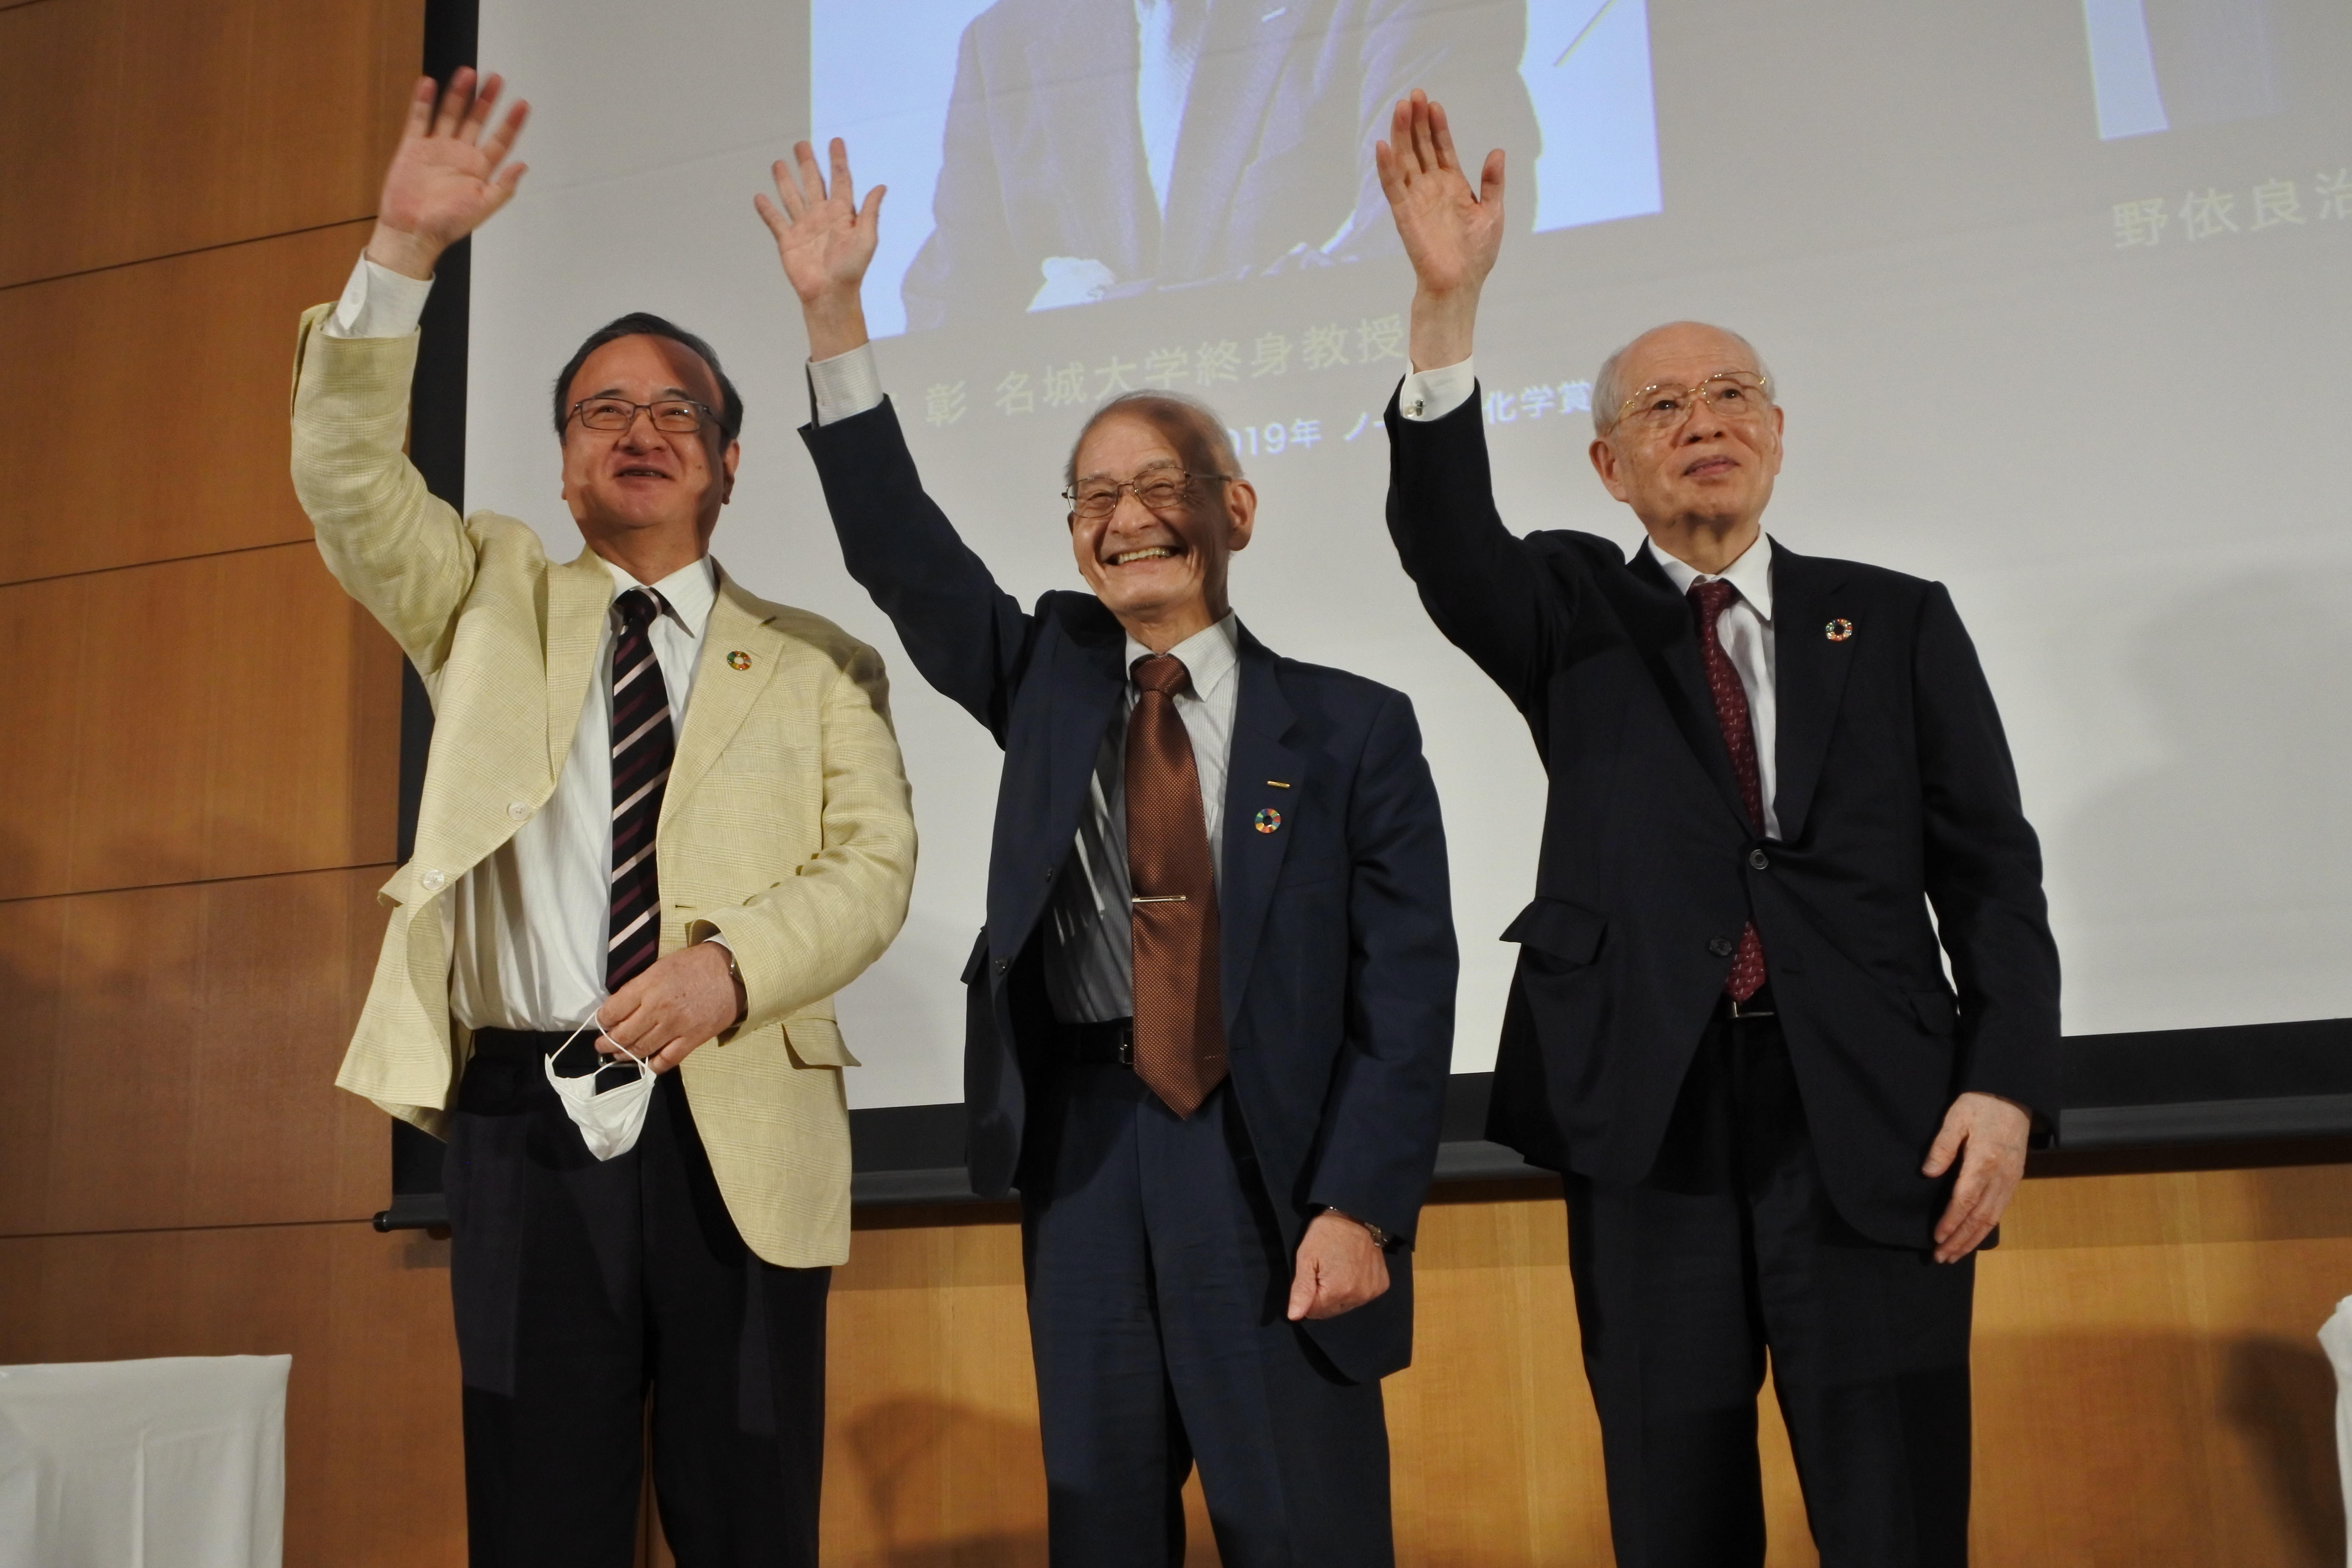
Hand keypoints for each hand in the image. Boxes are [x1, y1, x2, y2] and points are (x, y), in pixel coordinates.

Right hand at [366, 69, 528, 280]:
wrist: (414, 231)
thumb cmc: (448, 224)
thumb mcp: (483, 207)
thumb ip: (503, 186)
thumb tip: (523, 166)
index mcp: (479, 169)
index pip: (500, 140)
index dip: (511, 122)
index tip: (522, 104)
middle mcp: (459, 154)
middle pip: (476, 120)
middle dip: (486, 100)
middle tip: (496, 79)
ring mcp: (436, 148)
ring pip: (450, 114)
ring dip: (458, 94)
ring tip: (468, 73)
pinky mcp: (413, 147)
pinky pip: (419, 119)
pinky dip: (423, 102)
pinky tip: (429, 84)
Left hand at [594, 942, 744, 1073]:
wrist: (732, 971)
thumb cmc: (694, 964)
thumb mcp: (660, 966)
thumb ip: (639, 987)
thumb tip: (620, 1007)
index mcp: (648, 985)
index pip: (613, 1010)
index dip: (602, 1020)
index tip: (601, 1023)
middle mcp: (658, 1008)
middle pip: (623, 1034)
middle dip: (607, 1042)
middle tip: (602, 1045)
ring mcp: (676, 1025)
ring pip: (641, 1048)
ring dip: (625, 1054)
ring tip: (618, 1055)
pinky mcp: (693, 1038)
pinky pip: (667, 1059)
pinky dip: (653, 1066)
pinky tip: (646, 1064)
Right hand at [754, 138, 883, 360]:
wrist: (830, 294)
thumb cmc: (851, 270)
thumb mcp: (867, 239)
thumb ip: (871, 212)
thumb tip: (881, 187)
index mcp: (842, 214)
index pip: (840, 180)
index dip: (838, 161)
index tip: (836, 141)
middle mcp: (821, 216)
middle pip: (813, 182)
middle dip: (807, 163)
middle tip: (802, 144)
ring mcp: (803, 227)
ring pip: (792, 196)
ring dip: (785, 180)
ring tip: (779, 163)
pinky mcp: (787, 240)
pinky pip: (775, 221)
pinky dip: (766, 209)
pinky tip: (760, 197)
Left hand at [1286, 1211, 1392, 1320]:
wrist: (1355, 1216)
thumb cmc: (1325, 1235)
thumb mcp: (1306, 1258)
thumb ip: (1301, 1290)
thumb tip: (1294, 1317)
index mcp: (1337, 1292)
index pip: (1314, 1312)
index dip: (1308, 1297)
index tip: (1311, 1278)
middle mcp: (1358, 1296)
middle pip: (1331, 1311)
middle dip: (1323, 1298)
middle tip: (1323, 1273)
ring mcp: (1372, 1292)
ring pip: (1346, 1305)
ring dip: (1339, 1295)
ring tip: (1338, 1271)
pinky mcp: (1381, 1286)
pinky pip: (1362, 1297)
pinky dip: (1355, 1289)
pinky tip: (1352, 1271)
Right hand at [1374, 89, 1504, 369]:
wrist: (1460, 283)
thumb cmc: (1477, 253)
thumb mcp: (1493, 212)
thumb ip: (1492, 182)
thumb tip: (1497, 151)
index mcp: (1453, 185)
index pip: (1442, 148)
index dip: (1438, 126)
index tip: (1434, 104)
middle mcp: (1431, 188)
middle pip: (1421, 147)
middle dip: (1417, 121)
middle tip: (1414, 94)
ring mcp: (1416, 199)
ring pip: (1405, 160)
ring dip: (1401, 134)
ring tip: (1400, 107)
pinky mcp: (1404, 214)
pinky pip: (1393, 187)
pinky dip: (1387, 167)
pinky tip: (1382, 146)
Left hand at [1922, 1091, 2031, 1261]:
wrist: (2013, 1096)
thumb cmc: (1981, 1104)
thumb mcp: (1956, 1117)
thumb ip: (1942, 1146)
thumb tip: (1928, 1174)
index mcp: (1985, 1160)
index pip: (1965, 1200)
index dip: (1951, 1221)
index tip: (1936, 1238)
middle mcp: (2001, 1176)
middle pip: (1979, 1216)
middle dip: (1959, 1239)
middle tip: (1940, 1257)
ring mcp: (2011, 1180)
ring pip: (1992, 1218)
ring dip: (1972, 1239)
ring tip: (1953, 1254)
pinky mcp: (2014, 1179)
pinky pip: (2000, 1210)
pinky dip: (1985, 1228)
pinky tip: (1972, 1236)